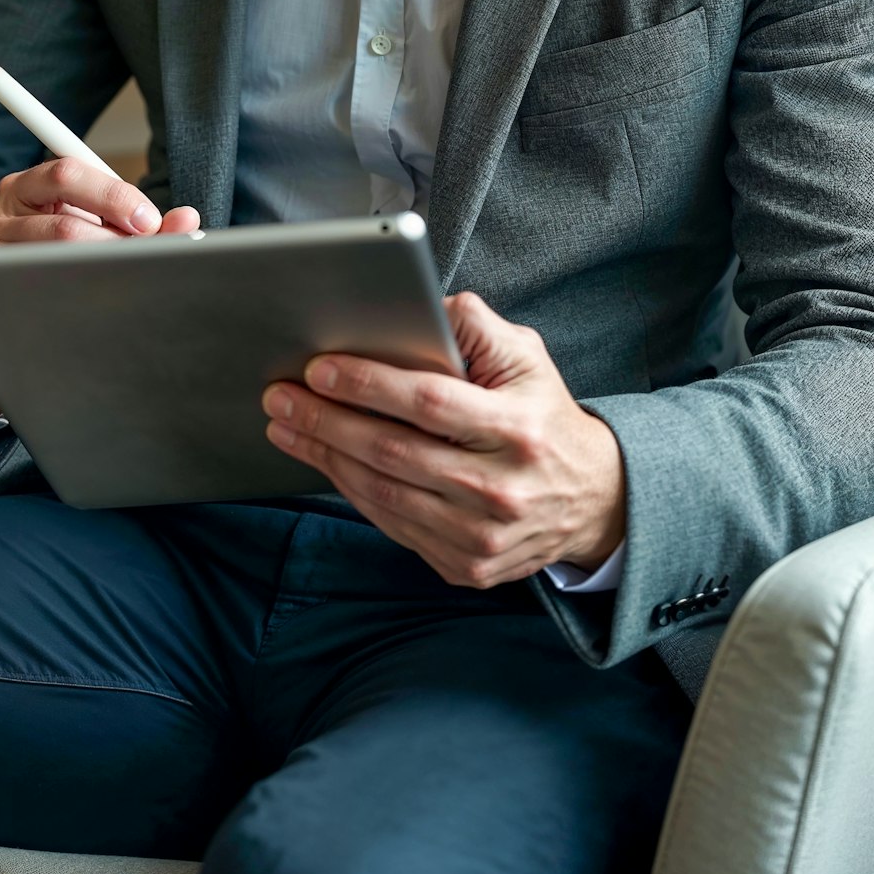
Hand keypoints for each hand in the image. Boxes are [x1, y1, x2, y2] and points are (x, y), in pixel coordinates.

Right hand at [0, 157, 200, 415]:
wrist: (7, 296)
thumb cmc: (59, 249)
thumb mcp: (92, 222)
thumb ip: (137, 219)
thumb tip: (188, 221)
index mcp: (27, 185)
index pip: (69, 174)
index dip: (115, 197)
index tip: (150, 223)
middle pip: (64, 226)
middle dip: (115, 245)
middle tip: (143, 260)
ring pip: (52, 263)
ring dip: (99, 273)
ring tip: (122, 281)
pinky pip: (36, 295)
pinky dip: (74, 298)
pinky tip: (93, 304)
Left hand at [261, 291, 625, 589]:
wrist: (593, 500)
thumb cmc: (544, 415)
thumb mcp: (528, 358)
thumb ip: (476, 327)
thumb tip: (423, 305)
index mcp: (518, 430)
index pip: (431, 404)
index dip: (370, 384)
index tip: (319, 367)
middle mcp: (501, 489)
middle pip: (394, 453)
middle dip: (326, 421)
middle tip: (280, 395)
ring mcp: (482, 537)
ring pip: (384, 494)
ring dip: (325, 457)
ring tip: (287, 425)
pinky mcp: (467, 567)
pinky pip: (393, 525)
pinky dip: (352, 491)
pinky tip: (326, 461)